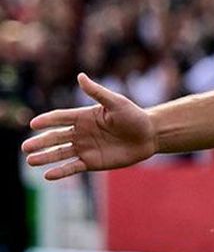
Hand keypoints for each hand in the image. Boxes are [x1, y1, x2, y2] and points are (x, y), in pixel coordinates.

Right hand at [22, 73, 156, 179]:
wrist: (149, 135)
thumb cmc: (134, 116)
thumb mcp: (117, 102)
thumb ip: (97, 92)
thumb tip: (80, 76)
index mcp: (83, 117)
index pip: (60, 118)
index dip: (47, 121)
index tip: (33, 124)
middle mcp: (80, 133)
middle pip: (55, 137)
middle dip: (40, 142)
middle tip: (25, 147)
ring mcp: (85, 148)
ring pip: (60, 153)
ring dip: (45, 157)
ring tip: (30, 161)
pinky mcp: (92, 162)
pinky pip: (72, 167)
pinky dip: (61, 171)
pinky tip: (48, 175)